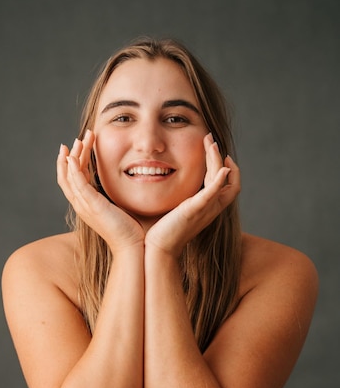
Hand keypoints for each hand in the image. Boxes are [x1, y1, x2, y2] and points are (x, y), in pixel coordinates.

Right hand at [57, 130, 143, 252]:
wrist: (133, 247)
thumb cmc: (130, 230)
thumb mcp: (119, 208)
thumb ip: (115, 195)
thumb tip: (123, 181)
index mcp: (87, 205)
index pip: (72, 180)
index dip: (71, 163)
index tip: (76, 146)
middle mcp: (81, 205)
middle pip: (67, 176)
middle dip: (70, 155)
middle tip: (77, 138)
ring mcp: (85, 206)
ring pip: (70, 177)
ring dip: (73, 156)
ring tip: (79, 140)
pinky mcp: (93, 206)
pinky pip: (78, 184)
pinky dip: (73, 169)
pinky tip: (74, 157)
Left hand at [145, 134, 240, 256]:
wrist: (158, 249)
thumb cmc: (162, 231)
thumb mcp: (176, 209)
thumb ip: (181, 197)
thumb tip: (172, 182)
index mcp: (208, 207)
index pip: (228, 185)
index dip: (228, 168)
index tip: (216, 151)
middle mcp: (211, 208)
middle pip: (229, 179)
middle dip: (222, 157)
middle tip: (211, 139)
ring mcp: (206, 209)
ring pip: (223, 180)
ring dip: (218, 159)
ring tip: (211, 143)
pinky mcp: (195, 209)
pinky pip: (214, 192)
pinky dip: (221, 178)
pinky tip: (223, 167)